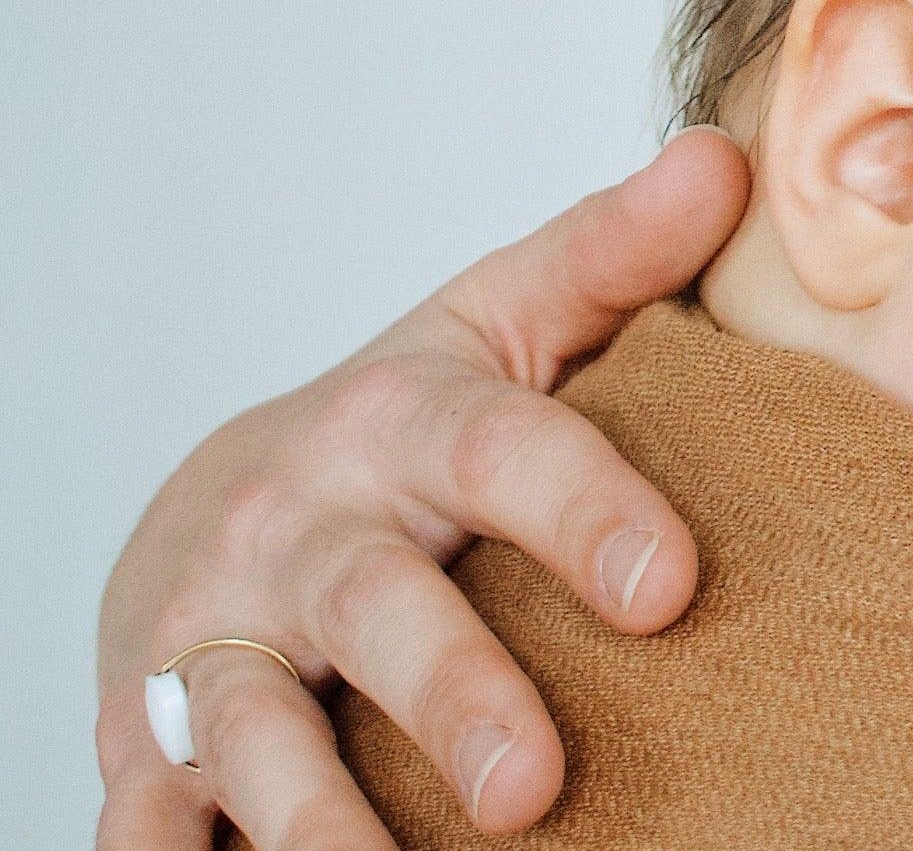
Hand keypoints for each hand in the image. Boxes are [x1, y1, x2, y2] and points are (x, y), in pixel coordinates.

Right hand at [94, 129, 751, 850]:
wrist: (222, 497)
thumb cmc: (410, 418)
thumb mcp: (504, 320)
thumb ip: (616, 253)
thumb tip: (729, 160)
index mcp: (399, 421)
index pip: (500, 454)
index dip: (582, 513)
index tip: (671, 587)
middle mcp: (296, 528)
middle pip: (376, 609)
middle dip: (452, 694)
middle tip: (533, 785)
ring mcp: (214, 637)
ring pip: (253, 730)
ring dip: (311, 816)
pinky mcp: (151, 735)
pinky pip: (150, 812)